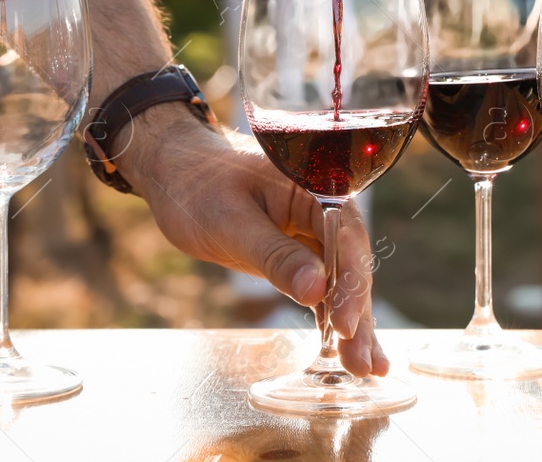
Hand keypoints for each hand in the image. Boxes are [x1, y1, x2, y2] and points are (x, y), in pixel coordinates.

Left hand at [120, 108, 388, 377]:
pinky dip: (333, 317)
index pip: (345, 237)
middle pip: (351, 264)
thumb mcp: (232, 223)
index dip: (350, 283)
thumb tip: (316, 292)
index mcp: (314, 185)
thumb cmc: (199, 186)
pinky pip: (324, 287)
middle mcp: (323, 208)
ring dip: (352, 324)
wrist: (176, 173)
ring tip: (365, 368)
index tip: (346, 325)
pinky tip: (347, 351)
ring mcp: (314, 232)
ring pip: (342, 281)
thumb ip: (276, 255)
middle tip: (362, 363)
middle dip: (357, 314)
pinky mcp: (301, 253)